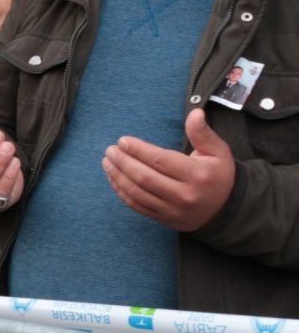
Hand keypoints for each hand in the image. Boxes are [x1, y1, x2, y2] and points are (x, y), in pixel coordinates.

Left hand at [102, 109, 235, 231]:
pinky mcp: (163, 218)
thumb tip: (195, 113)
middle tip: (110, 150)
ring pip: (137, 193)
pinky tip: (113, 178)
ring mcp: (172, 209)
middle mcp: (184, 194)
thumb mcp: (218, 151)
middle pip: (144, 177)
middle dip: (123, 162)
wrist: (226, 209)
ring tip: (107, 162)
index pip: (160, 161)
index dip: (138, 150)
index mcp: (198, 175)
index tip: (123, 141)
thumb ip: (203, 133)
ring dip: (117, 176)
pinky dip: (121, 192)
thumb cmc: (218, 174)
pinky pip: (136, 206)